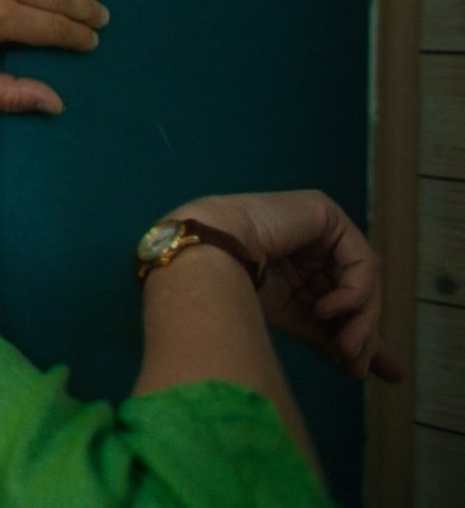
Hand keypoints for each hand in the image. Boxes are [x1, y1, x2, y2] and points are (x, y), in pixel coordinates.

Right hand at [173, 191, 405, 382]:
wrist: (205, 256)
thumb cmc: (230, 284)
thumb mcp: (287, 317)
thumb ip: (324, 334)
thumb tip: (356, 364)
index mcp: (297, 267)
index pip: (341, 300)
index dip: (362, 334)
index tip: (382, 372)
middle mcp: (312, 245)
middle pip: (356, 291)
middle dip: (363, 331)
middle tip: (356, 366)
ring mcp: (321, 228)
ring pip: (363, 280)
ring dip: (360, 319)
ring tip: (344, 348)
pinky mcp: (326, 214)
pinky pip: (360, 261)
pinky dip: (354, 292)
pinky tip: (328, 309)